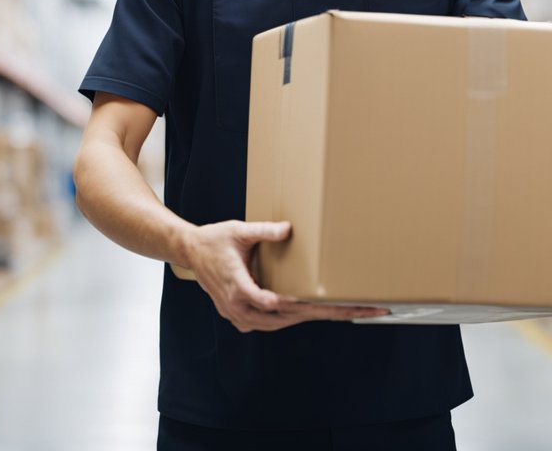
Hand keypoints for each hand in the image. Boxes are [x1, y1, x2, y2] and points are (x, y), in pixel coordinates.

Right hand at [181, 220, 388, 331]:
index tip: (332, 305)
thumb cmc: (213, 240)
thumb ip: (264, 231)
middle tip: (362, 310)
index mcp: (240, 287)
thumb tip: (289, 228)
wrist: (188, 251)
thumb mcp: (239, 230)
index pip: (279, 303)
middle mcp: (240, 307)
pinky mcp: (240, 315)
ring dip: (312, 317)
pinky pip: (271, 322)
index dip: (308, 306)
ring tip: (347, 311)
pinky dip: (292, 317)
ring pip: (281, 323)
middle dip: (327, 313)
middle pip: (290, 317)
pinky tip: (313, 311)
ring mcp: (239, 315)